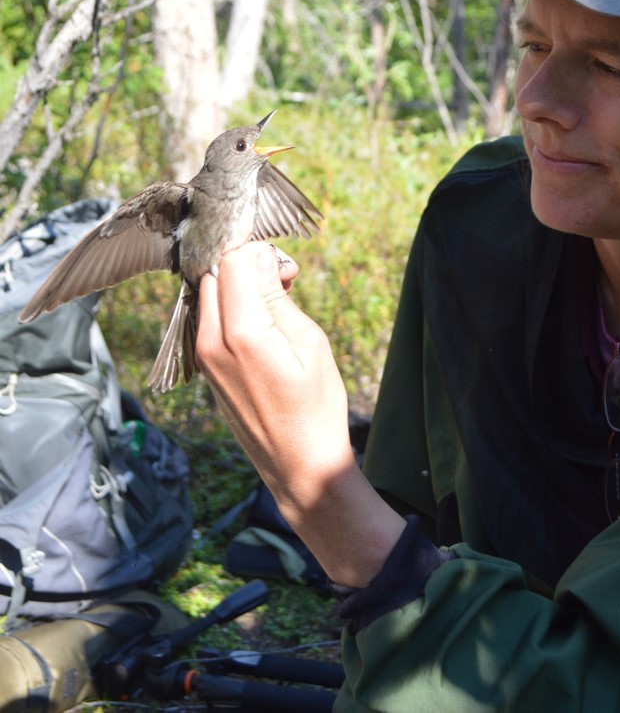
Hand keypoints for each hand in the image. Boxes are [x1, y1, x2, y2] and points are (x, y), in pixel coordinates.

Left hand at [195, 242, 405, 586]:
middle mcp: (212, 343)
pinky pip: (209, 319)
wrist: (300, 466)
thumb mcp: (309, 343)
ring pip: (209, 294)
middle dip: (246, 264)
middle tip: (284, 279)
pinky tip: (262, 321)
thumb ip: (277, 296)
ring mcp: (204, 358)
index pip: (232, 261)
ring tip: (276, 300)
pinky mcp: (206, 369)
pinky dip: (231, 307)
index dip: (260, 252)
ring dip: (238, 285)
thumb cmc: (316, 407)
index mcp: (242, 334)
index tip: (287, 266)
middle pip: (215, 274)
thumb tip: (260, 259)